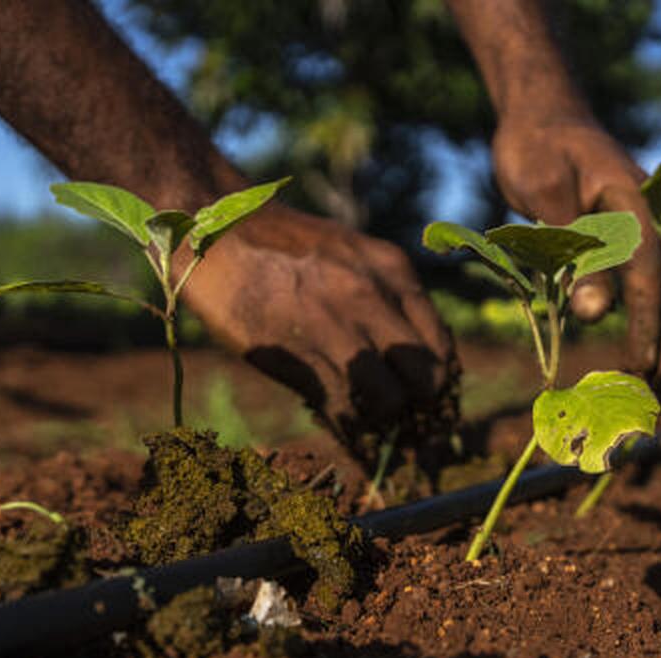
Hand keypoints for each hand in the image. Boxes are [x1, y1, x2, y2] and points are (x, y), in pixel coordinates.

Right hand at [180, 205, 457, 455]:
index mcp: (393, 272)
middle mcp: (373, 299)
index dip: (435, 380)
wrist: (219, 228)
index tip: (423, 397)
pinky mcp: (297, 355)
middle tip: (402, 415)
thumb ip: (384, 296)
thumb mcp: (350, 255)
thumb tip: (407, 355)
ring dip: (380, 419)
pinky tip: (337, 420)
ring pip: (388, 401)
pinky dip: (346, 425)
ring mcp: (336, 328)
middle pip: (427, 378)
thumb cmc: (283, 247)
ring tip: (366, 419)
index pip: (441, 345)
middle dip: (418, 404)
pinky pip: (341, 410)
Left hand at [492, 114, 660, 380]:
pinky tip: (649, 365)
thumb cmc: (538, 148)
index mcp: (634, 197)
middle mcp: (655, 215)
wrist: (545, 117)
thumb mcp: (544, 192)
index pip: (647, 266)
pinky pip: (651, 290)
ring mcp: (651, 228)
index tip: (640, 365)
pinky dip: (651, 327)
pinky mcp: (636, 243)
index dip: (645, 320)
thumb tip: (597, 316)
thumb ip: (571, 249)